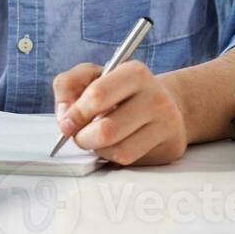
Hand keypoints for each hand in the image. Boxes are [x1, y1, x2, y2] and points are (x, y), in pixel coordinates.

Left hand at [53, 60, 187, 165]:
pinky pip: (131, 161)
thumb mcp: (92, 75)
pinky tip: (114, 145)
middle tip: (79, 136)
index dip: (76, 113)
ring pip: (119, 150)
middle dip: (83, 138)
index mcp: (134, 72)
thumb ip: (68, 86)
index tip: (66, 123)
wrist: (162, 103)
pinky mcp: (170, 146)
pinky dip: (114, 156)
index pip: (97, 95)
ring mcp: (166, 123)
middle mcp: (154, 96)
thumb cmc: (120, 90)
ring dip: (98, 149)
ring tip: (97, 138)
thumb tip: (64, 117)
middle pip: (107, 129)